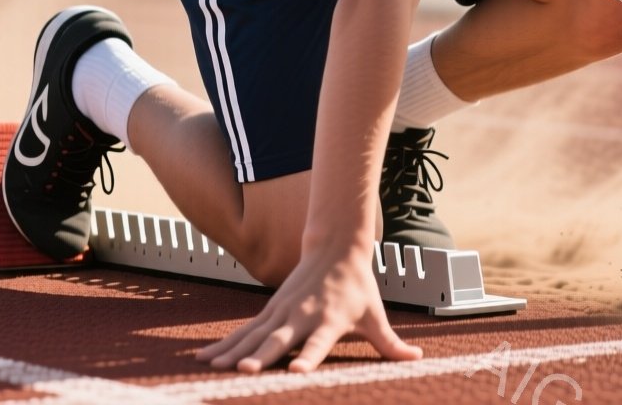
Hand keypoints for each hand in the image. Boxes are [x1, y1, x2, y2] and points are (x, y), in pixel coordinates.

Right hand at [197, 240, 421, 372]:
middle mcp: (302, 316)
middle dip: (262, 356)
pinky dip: (224, 344)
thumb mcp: (376, 314)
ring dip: (233, 352)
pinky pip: (242, 331)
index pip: (319, 342)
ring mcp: (281, 312)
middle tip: (246, 372)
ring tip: (213, 369)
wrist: (335, 248)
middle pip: (279, 340)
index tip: (298, 371)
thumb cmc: (358, 286)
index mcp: (329, 320)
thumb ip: (390, 343)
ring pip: (253, 336)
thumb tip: (417, 358)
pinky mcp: (268, 312)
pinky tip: (204, 358)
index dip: (309, 357)